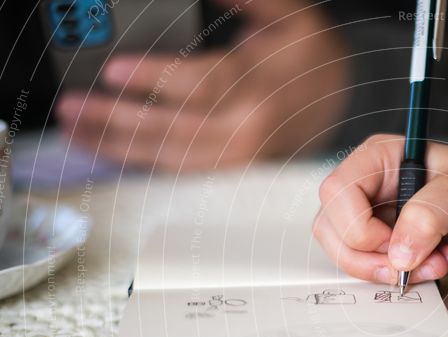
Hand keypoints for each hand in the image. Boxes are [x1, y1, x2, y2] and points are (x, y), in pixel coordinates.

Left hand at [56, 0, 348, 170]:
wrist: (336, 95)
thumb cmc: (307, 52)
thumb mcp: (289, 12)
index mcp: (261, 87)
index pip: (202, 84)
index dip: (156, 78)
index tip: (114, 71)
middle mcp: (250, 130)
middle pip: (178, 130)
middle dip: (120, 120)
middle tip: (74, 108)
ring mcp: (242, 157)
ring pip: (176, 158)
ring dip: (122, 147)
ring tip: (78, 131)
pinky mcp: (234, 171)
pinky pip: (184, 172)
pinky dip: (143, 163)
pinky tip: (112, 151)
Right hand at [313, 134, 447, 283]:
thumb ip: (428, 216)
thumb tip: (398, 255)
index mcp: (380, 160)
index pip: (336, 192)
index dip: (356, 226)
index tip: (394, 242)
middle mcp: (371, 191)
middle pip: (332, 230)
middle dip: (372, 257)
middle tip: (413, 262)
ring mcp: (378, 223)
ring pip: (349, 257)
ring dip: (393, 271)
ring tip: (440, 262)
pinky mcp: (391, 252)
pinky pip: (374, 274)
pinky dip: (407, 280)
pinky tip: (442, 265)